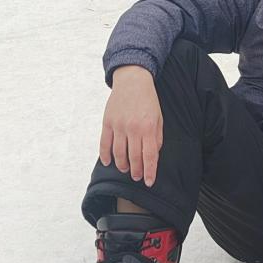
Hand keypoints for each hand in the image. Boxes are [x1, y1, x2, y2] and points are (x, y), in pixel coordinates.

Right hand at [99, 65, 163, 185]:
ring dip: (122, 165)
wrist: (132, 80)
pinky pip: (104, 143)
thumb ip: (157, 137)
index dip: (149, 171)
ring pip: (118, 153)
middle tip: (137, 177)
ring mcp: (118, 126)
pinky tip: (108, 162)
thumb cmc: (148, 100)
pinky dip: (105, 155)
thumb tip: (153, 155)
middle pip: (134, 157)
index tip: (149, 182)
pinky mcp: (107, 122)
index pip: (149, 156)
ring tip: (126, 170)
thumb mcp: (159, 118)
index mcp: (148, 128)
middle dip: (136, 171)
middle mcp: (133, 128)